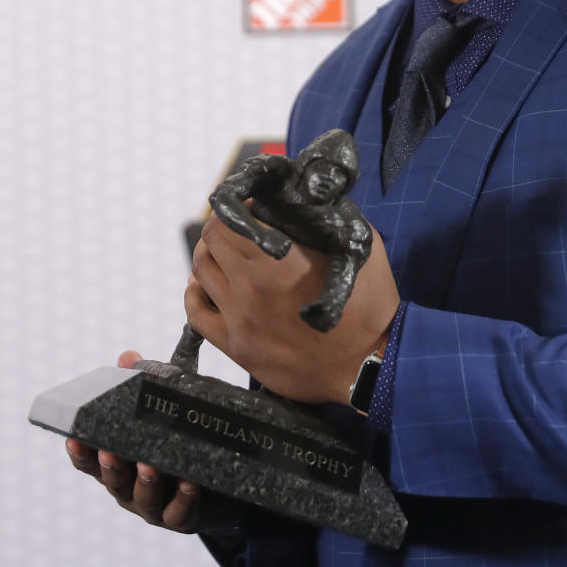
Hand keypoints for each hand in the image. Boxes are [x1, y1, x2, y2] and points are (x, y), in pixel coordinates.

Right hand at [65, 349, 243, 533]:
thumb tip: (127, 356)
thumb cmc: (181, 446)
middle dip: (111, 467)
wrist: (221, 488)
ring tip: (151, 465)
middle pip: (113, 482)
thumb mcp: (163, 415)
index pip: (91, 462)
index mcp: (120, 466)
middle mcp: (130, 489)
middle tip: (110, 451)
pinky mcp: (182, 518)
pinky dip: (183, 498)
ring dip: (145, 482)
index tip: (72, 437)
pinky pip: (180, 512)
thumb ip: (143, 388)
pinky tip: (189, 483)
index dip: (80, 452)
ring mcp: (154, 507)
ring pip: (144, 499)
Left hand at [186, 215, 399, 405]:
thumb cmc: (369, 306)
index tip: (252, 208)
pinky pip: (196, 315)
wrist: (369, 365)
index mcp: (276, 263)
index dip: (237, 207)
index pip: (227, 220)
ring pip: (200, 274)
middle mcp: (249, 290)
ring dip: (211, 257)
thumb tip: (298, 201)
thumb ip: (324, 220)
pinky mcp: (237, 348)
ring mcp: (239, 321)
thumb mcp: (358, 248)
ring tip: (229, 255)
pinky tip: (207, 286)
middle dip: (223, 228)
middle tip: (241, 229)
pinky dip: (196, 293)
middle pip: (209, 243)